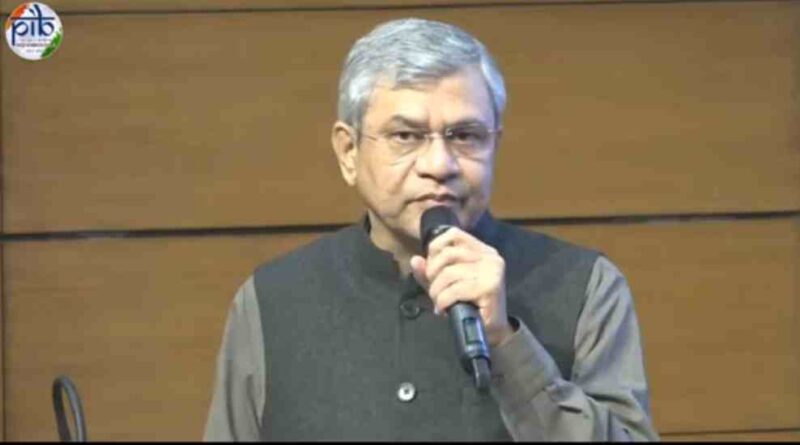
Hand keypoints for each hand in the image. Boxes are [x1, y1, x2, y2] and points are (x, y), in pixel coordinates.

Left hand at [410, 227, 513, 346]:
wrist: (492, 331)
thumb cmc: (470, 305)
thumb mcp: (446, 285)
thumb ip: (430, 272)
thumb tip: (415, 260)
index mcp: (482, 250)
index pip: (453, 234)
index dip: (436, 248)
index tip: (432, 269)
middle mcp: (490, 256)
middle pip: (448, 254)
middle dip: (433, 274)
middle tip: (434, 291)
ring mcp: (492, 271)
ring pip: (449, 273)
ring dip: (437, 292)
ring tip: (439, 302)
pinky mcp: (490, 287)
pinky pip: (455, 290)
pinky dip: (443, 301)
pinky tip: (444, 309)